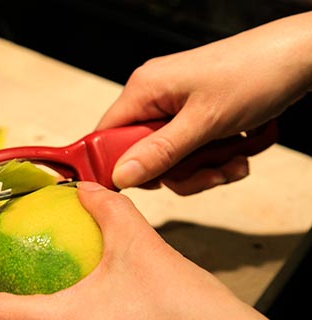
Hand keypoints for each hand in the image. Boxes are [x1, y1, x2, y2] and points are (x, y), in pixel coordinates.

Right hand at [96, 12, 311, 193]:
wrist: (303, 55)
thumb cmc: (257, 72)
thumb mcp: (204, 122)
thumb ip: (160, 153)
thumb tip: (121, 175)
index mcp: (144, 89)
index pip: (105, 136)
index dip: (118, 166)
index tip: (144, 185)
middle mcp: (155, 96)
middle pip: (142, 154)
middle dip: (178, 172)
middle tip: (207, 174)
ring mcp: (176, 105)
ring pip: (171, 158)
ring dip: (203, 169)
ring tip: (233, 162)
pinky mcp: (196, 114)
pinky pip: (191, 150)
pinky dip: (215, 158)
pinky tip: (240, 152)